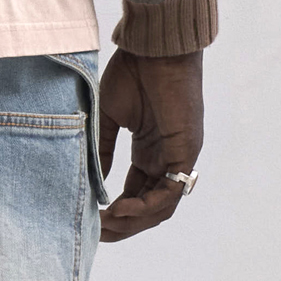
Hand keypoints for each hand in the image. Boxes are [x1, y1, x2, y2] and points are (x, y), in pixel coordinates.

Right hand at [97, 49, 204, 244]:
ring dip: (134, 221)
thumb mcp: (109, 117)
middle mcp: (168, 158)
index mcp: (152, 150)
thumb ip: (104, 149)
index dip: (118, 211)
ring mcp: (179, 156)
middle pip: (151, 207)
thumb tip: (95, 182)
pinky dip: (147, 206)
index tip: (94, 221)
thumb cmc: (133, 72)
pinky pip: (170, 191)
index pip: (138, 193)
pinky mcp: (186, 151)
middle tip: (98, 234)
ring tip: (107, 226)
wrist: (154, 47)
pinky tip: (123, 209)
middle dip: (124, 225)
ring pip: (161, 206)